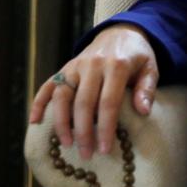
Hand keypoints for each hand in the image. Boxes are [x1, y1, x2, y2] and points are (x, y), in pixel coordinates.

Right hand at [29, 23, 158, 159]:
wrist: (120, 32)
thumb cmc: (137, 56)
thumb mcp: (150, 68)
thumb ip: (147, 89)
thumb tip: (143, 111)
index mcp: (117, 65)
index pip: (109, 102)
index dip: (106, 127)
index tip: (105, 148)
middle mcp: (93, 64)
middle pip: (84, 103)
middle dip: (84, 132)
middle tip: (87, 154)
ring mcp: (76, 65)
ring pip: (62, 96)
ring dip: (62, 122)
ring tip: (67, 143)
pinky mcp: (64, 68)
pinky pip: (48, 85)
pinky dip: (39, 103)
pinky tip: (35, 121)